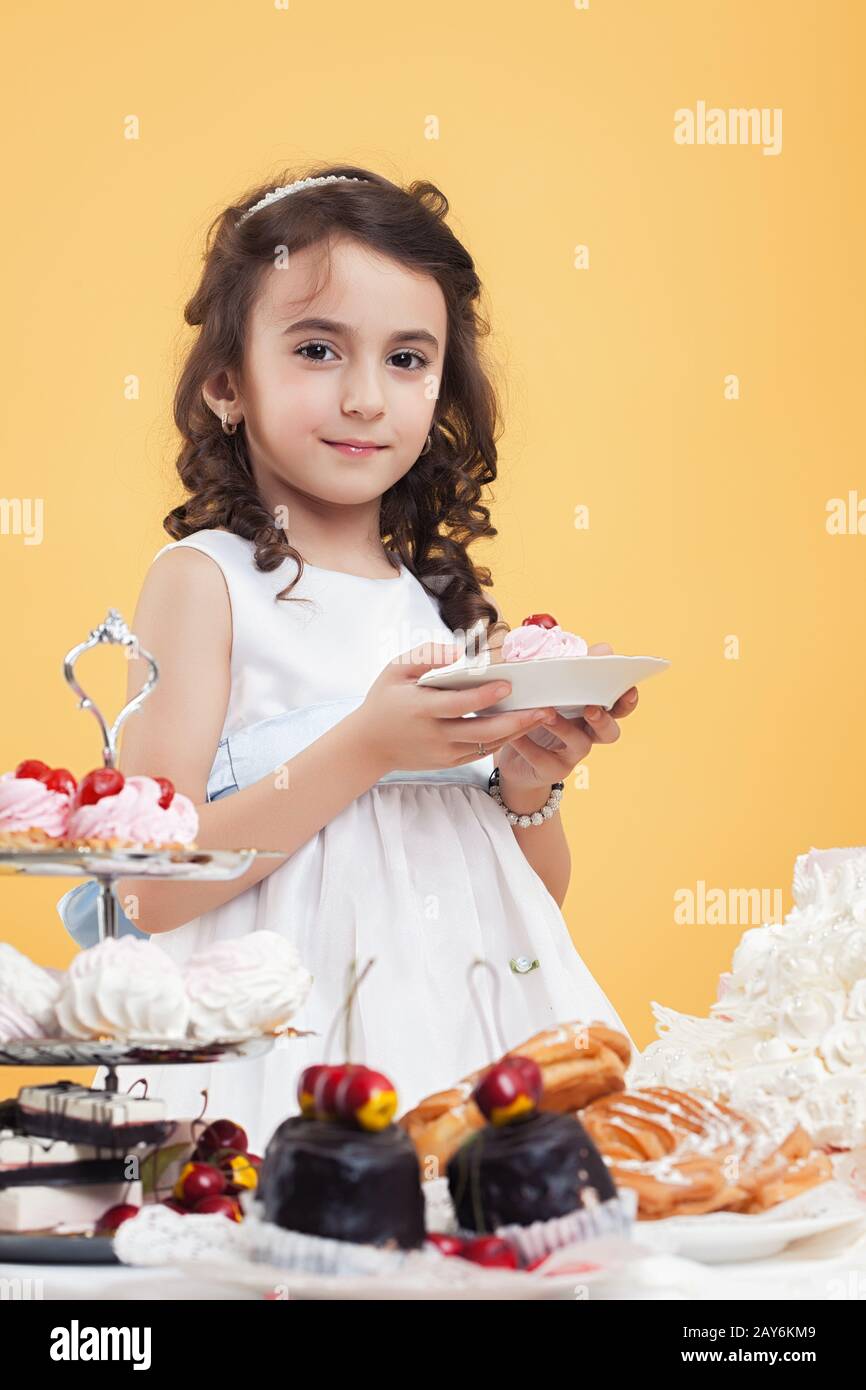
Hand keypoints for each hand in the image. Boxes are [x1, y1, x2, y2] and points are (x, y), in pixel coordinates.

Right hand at [355, 641, 562, 774]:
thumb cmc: (384, 701)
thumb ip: (426, 656)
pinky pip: (482, 752)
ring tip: (543, 717)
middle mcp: (435, 734)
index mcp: (420, 708)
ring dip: (517, 732)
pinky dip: (503, 740)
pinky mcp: (450, 762)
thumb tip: (460, 651)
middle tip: (545, 710)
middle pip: (482, 731)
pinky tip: (522, 727)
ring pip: (487, 744)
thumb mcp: (395, 670)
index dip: (484, 696)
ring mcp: (444, 752)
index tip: (508, 685)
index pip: (458, 704)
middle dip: (516, 721)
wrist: (369, 745)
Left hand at [495, 642, 639, 795]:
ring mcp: (572, 754)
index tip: (628, 688)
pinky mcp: (552, 770)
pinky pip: (544, 759)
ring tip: (546, 714)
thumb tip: (601, 648)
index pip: (618, 707)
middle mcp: (588, 734)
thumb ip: (569, 667)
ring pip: (580, 744)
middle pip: (610, 732)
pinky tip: (516, 735)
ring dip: (565, 728)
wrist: (514, 757)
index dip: (627, 700)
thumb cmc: (536, 713)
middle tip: (591, 708)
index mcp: (591, 711)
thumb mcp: (548, 687)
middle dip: (603, 719)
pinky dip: (529, 746)